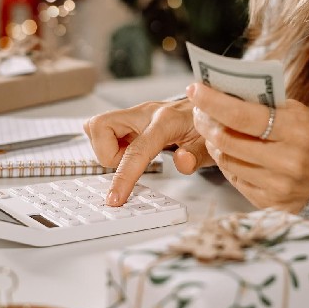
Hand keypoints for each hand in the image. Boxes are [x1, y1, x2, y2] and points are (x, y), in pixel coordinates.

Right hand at [83, 98, 214, 205]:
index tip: (115, 198)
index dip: (123, 176)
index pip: (137, 150)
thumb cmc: (208, 127)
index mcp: (166, 121)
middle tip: (127, 164)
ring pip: (97, 127)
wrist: (208, 109)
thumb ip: (197, 155)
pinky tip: (129, 151)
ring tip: (131, 157)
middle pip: (101, 126)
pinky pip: (104, 130)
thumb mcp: (210, 145)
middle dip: (105, 153)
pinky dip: (109, 145)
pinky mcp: (129, 118)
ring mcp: (135, 114)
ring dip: (107, 150)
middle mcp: (145, 113)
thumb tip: (182, 162)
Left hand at [186, 83, 308, 212]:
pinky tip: (229, 150)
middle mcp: (287, 161)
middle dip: (206, 122)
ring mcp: (277, 185)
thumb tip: (221, 91)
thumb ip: (262, 104)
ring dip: (212, 142)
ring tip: (213, 130)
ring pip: (226, 161)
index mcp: (296, 131)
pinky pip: (234, 178)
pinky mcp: (268, 203)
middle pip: (227, 141)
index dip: (213, 102)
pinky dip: (226, 161)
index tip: (195, 89)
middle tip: (199, 111)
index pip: (242, 116)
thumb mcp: (295, 112)